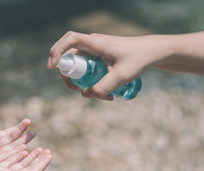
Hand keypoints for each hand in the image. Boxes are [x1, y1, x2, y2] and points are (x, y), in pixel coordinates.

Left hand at [0, 118, 35, 170]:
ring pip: (11, 150)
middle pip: (11, 142)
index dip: (15, 130)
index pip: (5, 134)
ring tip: (32, 141)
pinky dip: (15, 155)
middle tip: (34, 131)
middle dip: (22, 137)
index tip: (26, 123)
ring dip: (22, 145)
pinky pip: (6, 159)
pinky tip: (25, 150)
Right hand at [0, 147, 51, 170]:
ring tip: (36, 147)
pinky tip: (22, 148)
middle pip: (28, 166)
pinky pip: (8, 159)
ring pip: (19, 161)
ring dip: (28, 155)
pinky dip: (16, 154)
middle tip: (45, 149)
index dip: (42, 163)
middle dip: (37, 158)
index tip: (50, 154)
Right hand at [47, 31, 164, 99]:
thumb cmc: (138, 59)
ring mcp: (93, 51)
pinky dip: (91, 83)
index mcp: (95, 43)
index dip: (57, 51)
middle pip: (68, 59)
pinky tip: (107, 94)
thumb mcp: (122, 76)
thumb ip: (103, 88)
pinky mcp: (97, 58)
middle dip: (70, 78)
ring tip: (105, 97)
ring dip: (83, 84)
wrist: (152, 53)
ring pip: (78, 68)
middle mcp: (91, 45)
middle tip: (82, 93)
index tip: (51, 67)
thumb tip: (85, 95)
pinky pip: (86, 71)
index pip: (70, 40)